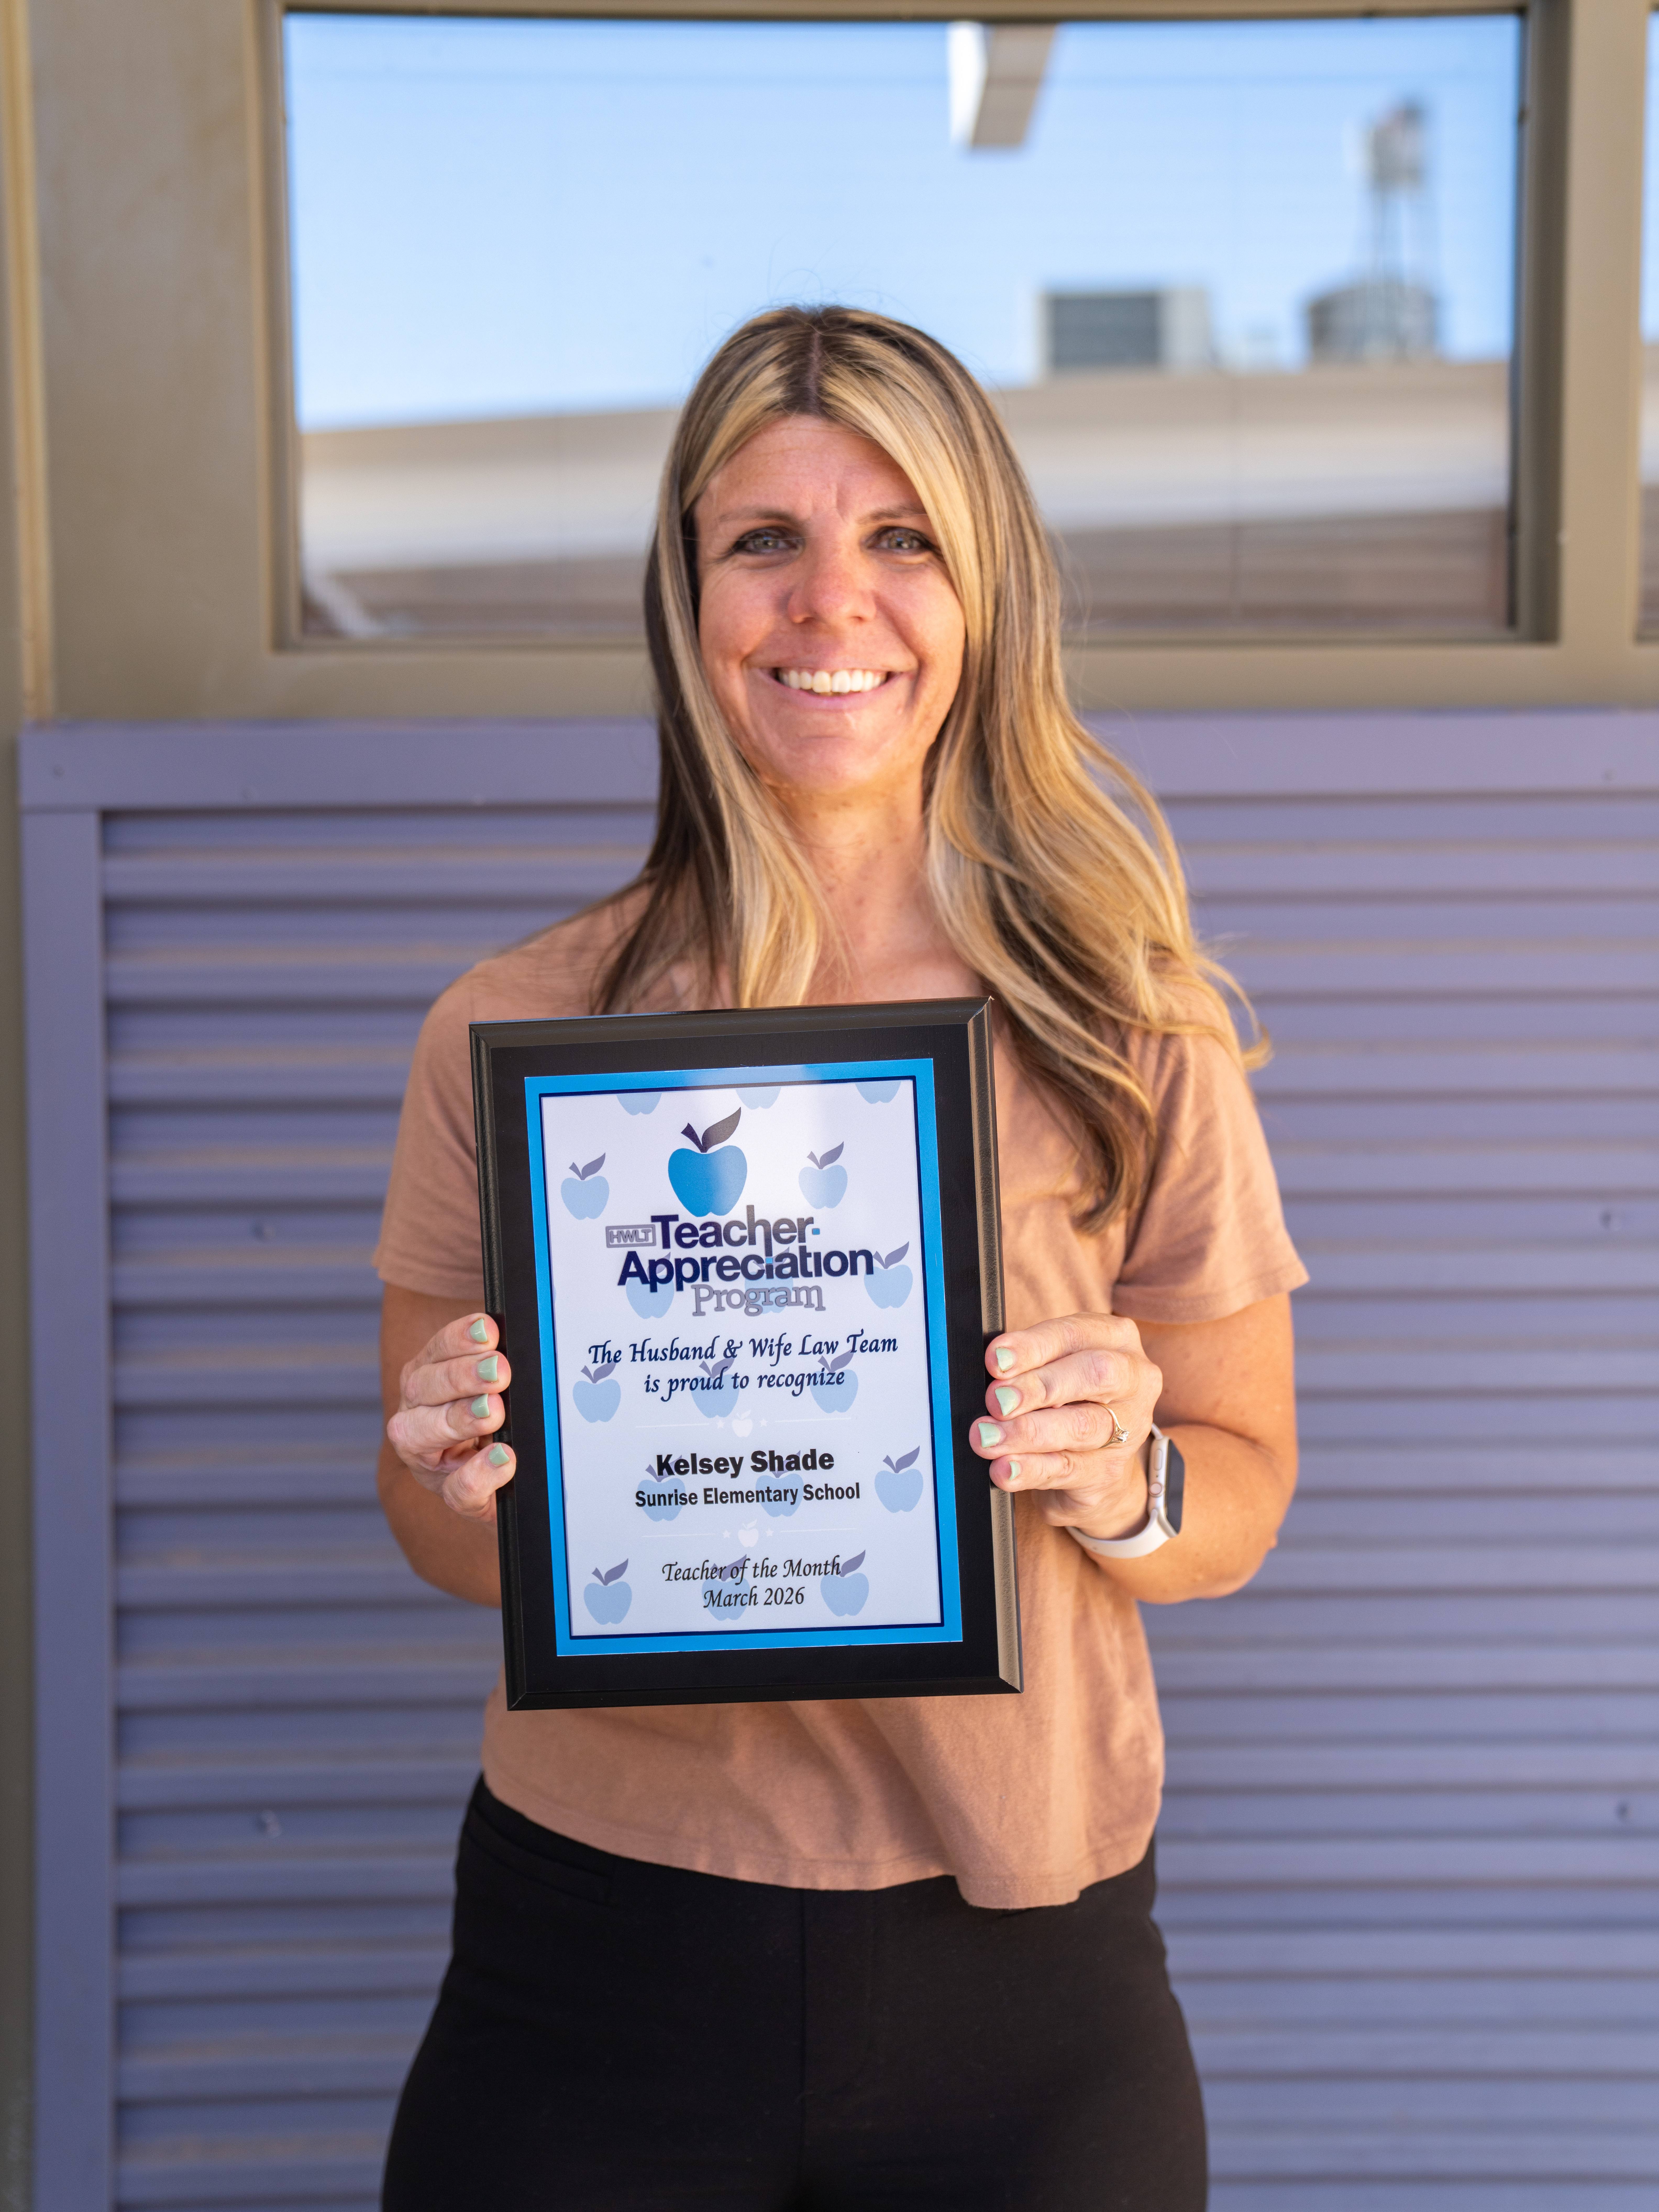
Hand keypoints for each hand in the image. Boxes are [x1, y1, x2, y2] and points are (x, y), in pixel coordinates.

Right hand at [385, 1312, 516, 1521]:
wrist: (502, 1478)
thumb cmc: (494, 1421)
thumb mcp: (495, 1388)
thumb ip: (497, 1366)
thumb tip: (516, 1345)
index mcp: (427, 1378)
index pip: (436, 1351)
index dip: (459, 1339)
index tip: (488, 1331)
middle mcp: (416, 1414)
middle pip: (422, 1387)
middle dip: (460, 1376)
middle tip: (498, 1371)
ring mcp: (427, 1459)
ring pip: (420, 1435)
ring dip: (460, 1419)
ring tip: (495, 1411)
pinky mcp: (451, 1495)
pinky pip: (456, 1489)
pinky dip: (479, 1473)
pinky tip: (503, 1457)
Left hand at [968, 1314, 1162, 1540]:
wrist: (1091, 1457)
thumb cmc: (1065, 1394)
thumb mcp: (1050, 1365)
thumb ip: (1027, 1361)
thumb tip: (992, 1368)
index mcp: (1116, 1338)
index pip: (1074, 1334)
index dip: (1032, 1347)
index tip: (995, 1361)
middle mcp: (1133, 1380)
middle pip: (1093, 1375)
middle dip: (1039, 1387)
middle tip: (997, 1400)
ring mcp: (1129, 1429)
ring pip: (1081, 1427)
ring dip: (1027, 1432)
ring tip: (988, 1438)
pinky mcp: (1110, 1471)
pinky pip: (1068, 1469)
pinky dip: (1031, 1469)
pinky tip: (1004, 1469)